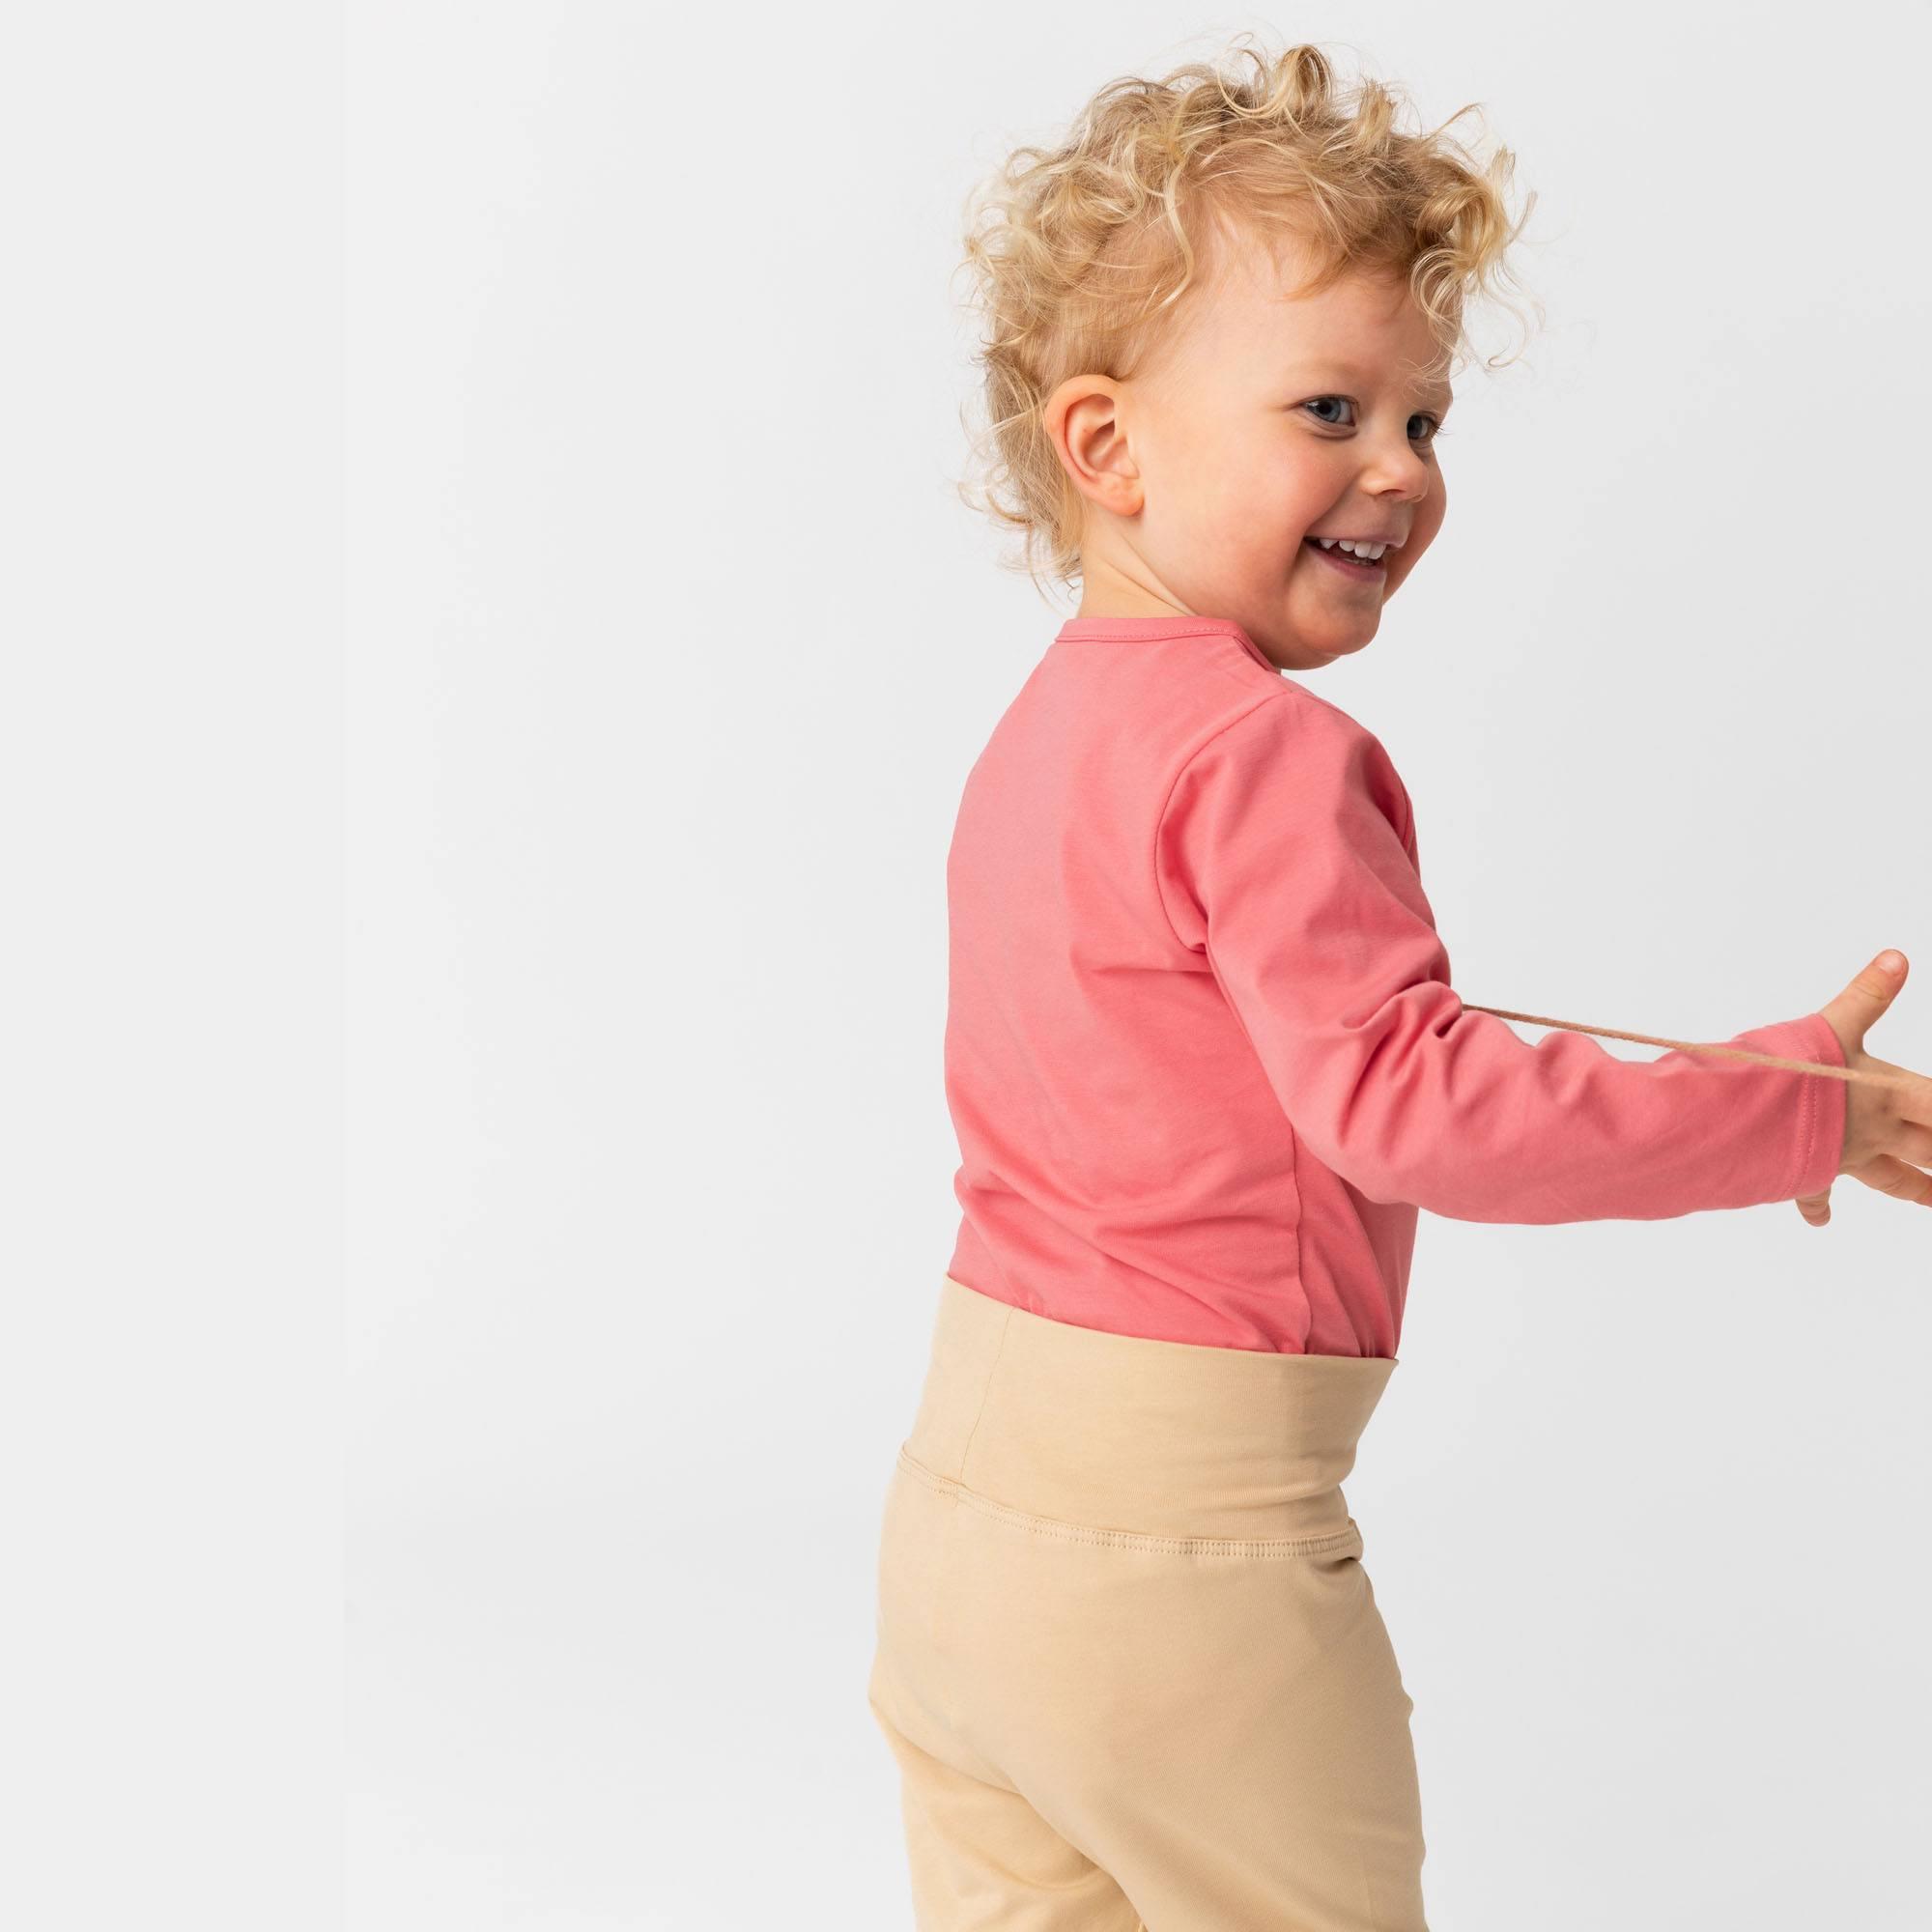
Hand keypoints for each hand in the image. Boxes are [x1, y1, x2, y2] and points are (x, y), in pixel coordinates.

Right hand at [1794, 951, 1931, 1225]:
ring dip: (1913, 1188)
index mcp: (1882, 1093)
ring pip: (1889, 1177)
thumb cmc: (1782, 1075)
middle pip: (1928, 1149)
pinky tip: (1821, 1221)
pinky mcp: (1803, 1171)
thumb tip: (1898, 957)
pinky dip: (1819, 1207)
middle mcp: (1869, 1130)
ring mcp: (1839, 1156)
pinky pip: (1817, 1194)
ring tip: (1930, 1200)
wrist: (1732, 1123)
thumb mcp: (1828, 1026)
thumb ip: (1866, 996)